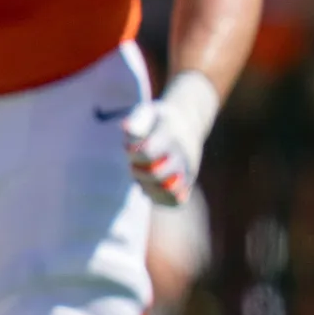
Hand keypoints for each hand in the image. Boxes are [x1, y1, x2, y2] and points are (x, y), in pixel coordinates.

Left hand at [122, 70, 219, 206]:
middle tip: (133, 165)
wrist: (188, 123)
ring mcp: (187, 171)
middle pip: (156, 173)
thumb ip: (136, 121)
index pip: (149, 151)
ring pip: (168, 191)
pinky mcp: (187, 184)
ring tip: (141, 177)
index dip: (134, 154)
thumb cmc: (158, 120)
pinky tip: (148, 187)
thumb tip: (125, 128)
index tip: (129, 149)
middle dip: (138, 171)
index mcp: (170, 136)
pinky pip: (174, 201)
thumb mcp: (148, 113)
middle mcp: (182, 155)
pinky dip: (158, 198)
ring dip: (147, 187)